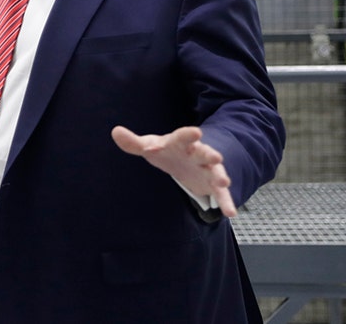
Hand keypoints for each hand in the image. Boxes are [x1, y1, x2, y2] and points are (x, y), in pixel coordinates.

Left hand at [111, 125, 236, 216]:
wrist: (187, 159)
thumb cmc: (166, 150)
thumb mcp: (150, 146)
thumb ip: (133, 143)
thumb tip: (115, 132)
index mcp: (181, 143)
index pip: (184, 136)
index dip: (187, 135)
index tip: (195, 132)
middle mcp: (198, 154)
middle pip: (204, 152)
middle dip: (209, 154)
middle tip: (215, 156)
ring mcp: (207, 169)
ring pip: (216, 172)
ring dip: (220, 176)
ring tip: (224, 182)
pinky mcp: (212, 185)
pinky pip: (221, 195)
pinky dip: (226, 202)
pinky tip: (230, 213)